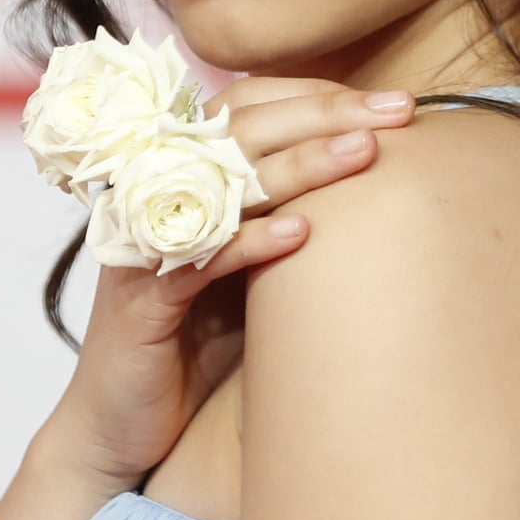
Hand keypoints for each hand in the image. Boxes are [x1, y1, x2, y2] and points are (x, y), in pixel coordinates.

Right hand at [36, 77, 415, 492]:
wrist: (122, 424)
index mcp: (185, 173)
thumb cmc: (196, 335)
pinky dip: (250, 242)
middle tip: (397, 112)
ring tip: (364, 153)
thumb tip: (382, 171)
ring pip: (225, 184)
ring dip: (300, 165)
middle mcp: (159, 195)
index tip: (391, 102)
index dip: (318, 95)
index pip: (250, 105)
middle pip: (242, 130)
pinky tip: (300, 233)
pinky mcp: (139, 303)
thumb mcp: (253, 262)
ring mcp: (145, 244)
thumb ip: (292, 209)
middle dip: (325, 115)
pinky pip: (198, 259)